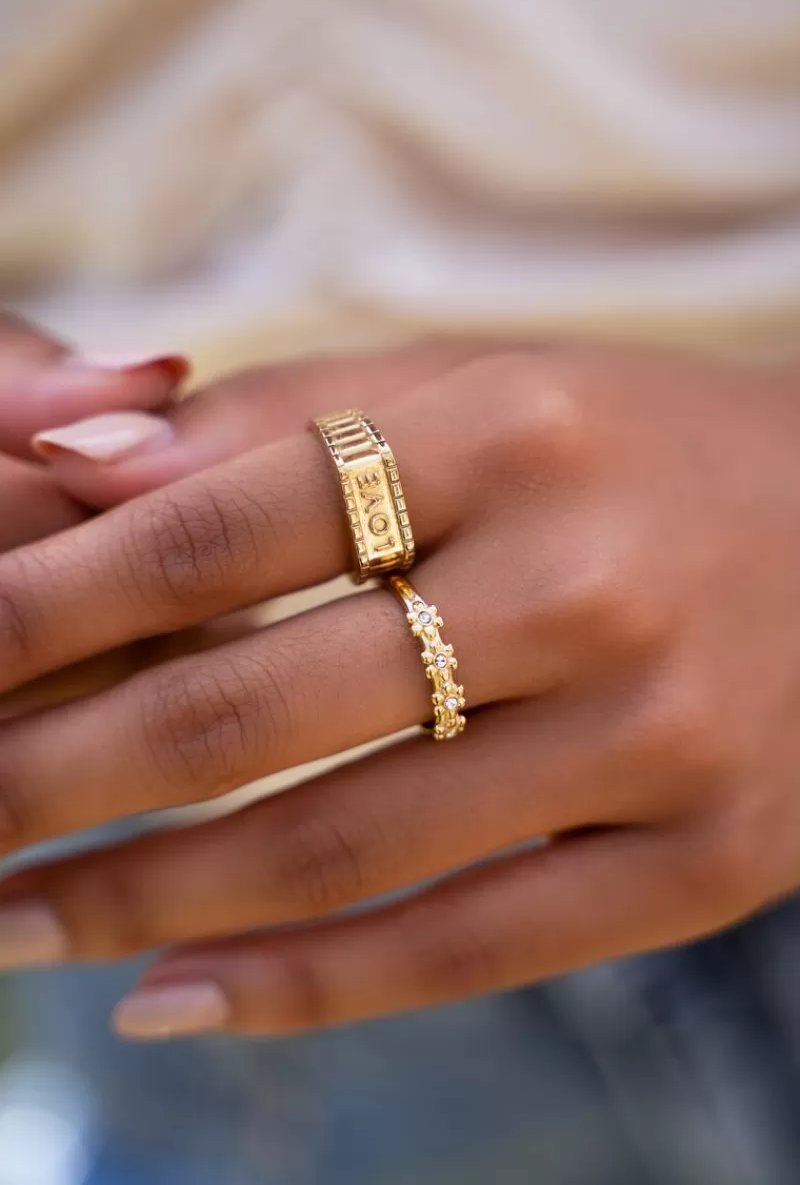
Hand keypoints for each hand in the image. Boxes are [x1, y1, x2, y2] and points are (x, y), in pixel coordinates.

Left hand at [1, 343, 799, 1041]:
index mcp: (514, 430)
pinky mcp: (703, 860)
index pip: (221, 527)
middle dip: (54, 777)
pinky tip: (166, 1003)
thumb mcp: (479, 388)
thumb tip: (83, 480)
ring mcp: (656, 737)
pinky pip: (468, 949)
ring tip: (13, 920)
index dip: (45, 603)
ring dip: (143, 900)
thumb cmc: (633, 449)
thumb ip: (286, 424)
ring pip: (342, 851)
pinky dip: (302, 991)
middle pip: (254, 708)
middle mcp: (585, 583)